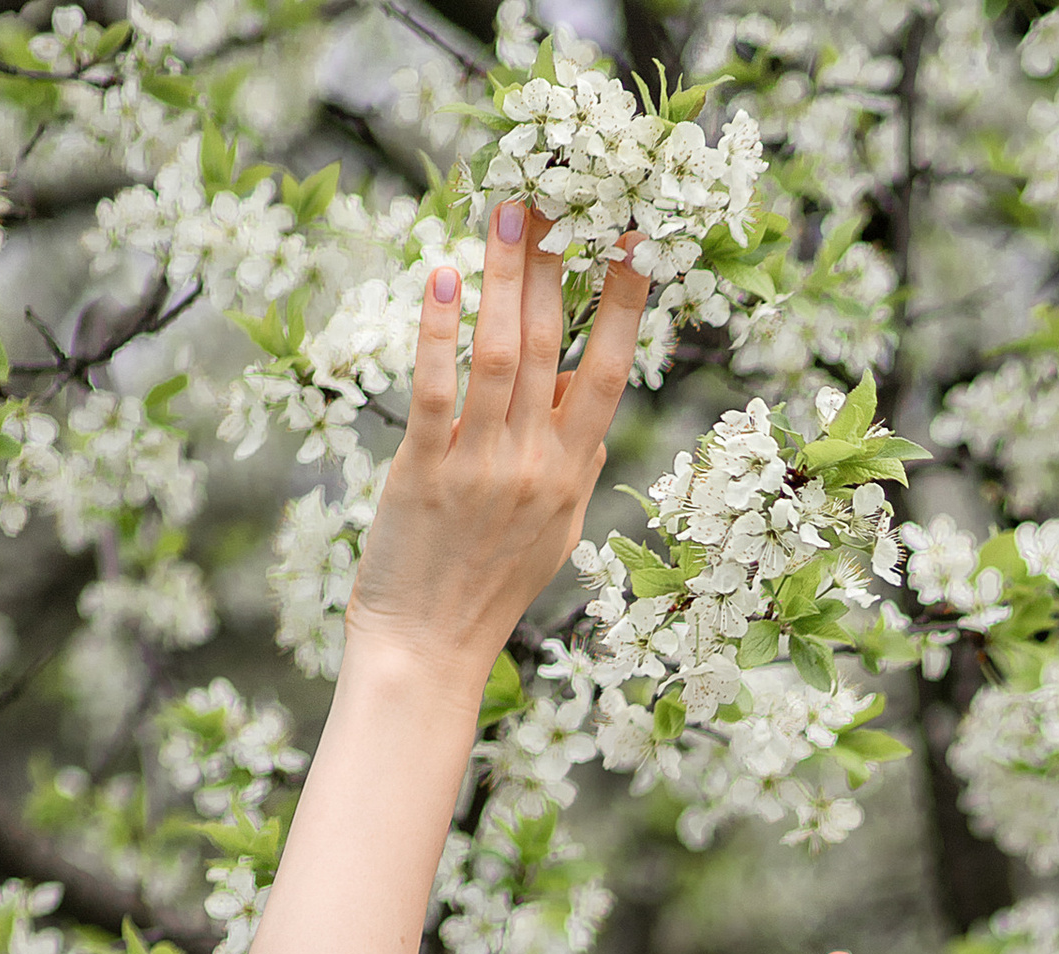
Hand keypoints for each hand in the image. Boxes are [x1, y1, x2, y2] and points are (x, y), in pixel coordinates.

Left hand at [346, 204, 650, 694]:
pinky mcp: (424, 474)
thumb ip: (569, 467)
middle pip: (553, 347)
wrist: (428, 653)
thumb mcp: (550, 533)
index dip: (622, 306)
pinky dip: (439, 331)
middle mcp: (535, 467)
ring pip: (502, 356)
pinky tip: (441, 278)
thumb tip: (585, 411)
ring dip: (503, 278)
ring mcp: (482, 470)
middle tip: (551, 196)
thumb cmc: (485, 591)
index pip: (606, 374)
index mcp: (570, 475)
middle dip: (554, 265)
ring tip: (504, 212)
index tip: (633, 243)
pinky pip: (436, 390)